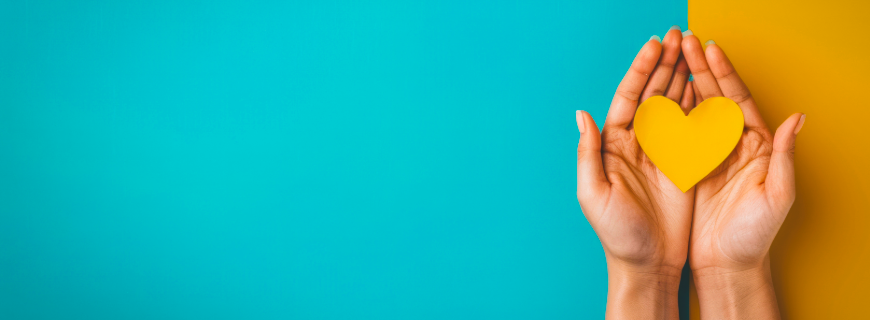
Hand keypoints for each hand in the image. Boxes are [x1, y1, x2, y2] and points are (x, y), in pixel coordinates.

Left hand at [576, 27, 692, 318]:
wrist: (648, 263)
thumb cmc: (616, 233)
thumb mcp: (593, 194)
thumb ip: (587, 153)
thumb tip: (581, 114)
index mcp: (613, 146)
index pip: (627, 99)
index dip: (640, 72)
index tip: (654, 47)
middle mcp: (637, 144)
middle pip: (652, 95)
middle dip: (664, 65)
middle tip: (679, 37)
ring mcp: (662, 152)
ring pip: (673, 106)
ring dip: (681, 78)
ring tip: (692, 50)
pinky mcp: (685, 164)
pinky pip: (693, 128)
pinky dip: (700, 106)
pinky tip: (707, 86)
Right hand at [680, 34, 804, 318]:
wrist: (726, 266)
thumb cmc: (753, 236)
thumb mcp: (776, 196)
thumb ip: (784, 156)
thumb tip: (796, 120)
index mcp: (756, 146)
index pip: (737, 99)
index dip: (723, 73)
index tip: (709, 49)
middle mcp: (733, 146)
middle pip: (715, 96)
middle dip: (699, 66)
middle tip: (683, 40)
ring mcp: (709, 155)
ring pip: (694, 109)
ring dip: (682, 81)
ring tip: (670, 56)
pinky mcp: (689, 168)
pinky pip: (677, 132)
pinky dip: (669, 111)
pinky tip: (659, 94)